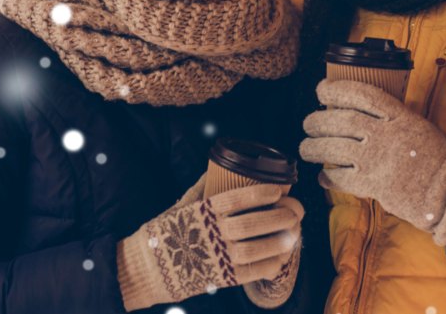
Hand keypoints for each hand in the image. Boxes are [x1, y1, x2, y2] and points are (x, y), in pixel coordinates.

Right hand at [117, 179, 302, 310]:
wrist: (148, 267)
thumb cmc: (166, 231)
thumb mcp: (181, 205)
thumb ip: (201, 188)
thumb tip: (215, 167)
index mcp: (203, 211)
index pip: (238, 198)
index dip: (262, 193)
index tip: (280, 189)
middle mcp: (212, 233)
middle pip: (253, 223)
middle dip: (281, 215)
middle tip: (296, 210)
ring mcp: (217, 257)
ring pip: (257, 248)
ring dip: (280, 240)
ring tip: (295, 232)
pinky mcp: (222, 278)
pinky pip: (253, 272)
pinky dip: (272, 264)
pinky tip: (282, 256)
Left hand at [299, 79, 445, 244]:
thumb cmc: (431, 155)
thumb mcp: (414, 123)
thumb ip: (387, 115)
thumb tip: (351, 109)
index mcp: (398, 115)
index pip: (361, 94)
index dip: (336, 89)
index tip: (321, 89)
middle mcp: (386, 134)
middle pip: (342, 121)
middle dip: (318, 121)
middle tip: (308, 124)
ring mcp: (378, 160)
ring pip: (335, 148)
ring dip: (314, 147)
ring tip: (306, 148)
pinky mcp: (373, 185)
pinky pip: (341, 178)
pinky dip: (328, 176)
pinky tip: (323, 176)